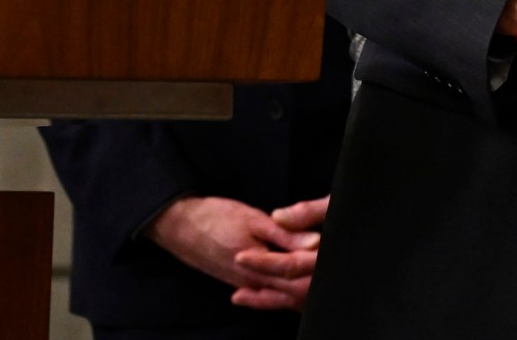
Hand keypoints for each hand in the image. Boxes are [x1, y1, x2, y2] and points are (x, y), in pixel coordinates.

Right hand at [144, 195, 323, 310]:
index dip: (321, 273)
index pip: (301, 280)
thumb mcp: (253, 219)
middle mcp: (255, 282)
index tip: (337, 261)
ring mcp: (246, 284)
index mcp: (261, 266)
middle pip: (294, 294)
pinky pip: (268, 295)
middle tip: (336, 275)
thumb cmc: (215, 218)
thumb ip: (285, 234)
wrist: (179, 227)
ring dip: (302, 293)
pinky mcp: (240, 281)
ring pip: (282, 298)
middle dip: (314, 286)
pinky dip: (284, 295)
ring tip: (322, 285)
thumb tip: (314, 244)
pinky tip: (296, 292)